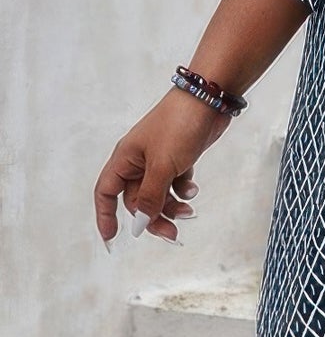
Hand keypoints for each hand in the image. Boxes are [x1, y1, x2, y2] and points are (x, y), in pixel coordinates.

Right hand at [94, 87, 232, 248]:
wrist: (208, 99)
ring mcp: (159, 159)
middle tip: (171, 233)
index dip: (105, 215)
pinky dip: (183, 190)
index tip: (111, 237)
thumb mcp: (162, 166)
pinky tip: (193, 188)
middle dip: (153, 217)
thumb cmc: (179, 126)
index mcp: (125, 158)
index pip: (105, 192)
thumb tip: (140, 223)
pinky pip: (175, 183)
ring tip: (188, 211)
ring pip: (159, 194)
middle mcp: (138, 160)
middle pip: (137, 199)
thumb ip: (150, 196)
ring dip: (171, 206)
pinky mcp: (178, 157)